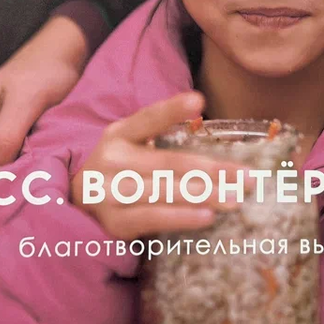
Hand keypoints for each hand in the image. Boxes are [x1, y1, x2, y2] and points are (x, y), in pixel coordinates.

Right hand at [72, 92, 250, 241]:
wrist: (76, 205)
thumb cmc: (119, 171)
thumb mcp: (130, 145)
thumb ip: (161, 138)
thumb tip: (217, 142)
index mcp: (119, 134)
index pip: (148, 118)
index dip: (172, 109)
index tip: (199, 101)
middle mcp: (112, 160)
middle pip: (168, 163)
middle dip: (213, 170)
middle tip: (247, 176)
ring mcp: (110, 192)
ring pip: (164, 191)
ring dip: (205, 195)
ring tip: (236, 198)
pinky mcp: (114, 222)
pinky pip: (153, 219)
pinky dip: (182, 218)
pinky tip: (207, 216)